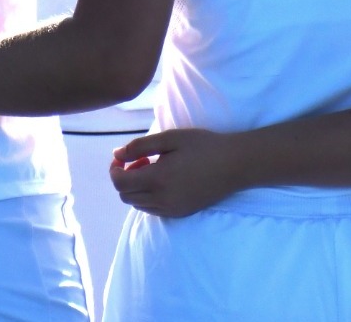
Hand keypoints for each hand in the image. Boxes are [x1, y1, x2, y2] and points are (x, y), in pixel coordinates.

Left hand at [107, 128, 245, 218]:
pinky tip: (162, 180)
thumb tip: (116, 154)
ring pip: (138, 205)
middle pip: (125, 196)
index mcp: (158, 179)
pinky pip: (153, 210)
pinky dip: (148, 197)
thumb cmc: (203, 146)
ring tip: (152, 168)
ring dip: (136, 188)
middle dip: (124, 177)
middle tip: (140, 160)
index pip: (120, 183)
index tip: (122, 156)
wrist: (235, 164)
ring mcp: (172, 210)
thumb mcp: (170, 138)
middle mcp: (162, 200)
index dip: (114, 168)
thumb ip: (139, 146)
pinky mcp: (181, 213)